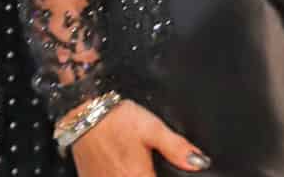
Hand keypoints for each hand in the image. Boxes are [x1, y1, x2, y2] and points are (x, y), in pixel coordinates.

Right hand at [69, 99, 210, 174]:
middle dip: (149, 176)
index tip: (159, 170)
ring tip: (136, 164)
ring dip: (134, 176)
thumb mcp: (152, 128)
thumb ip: (176, 148)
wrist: (83, 113)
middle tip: (149, 165)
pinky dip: (119, 176)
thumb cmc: (118, 119)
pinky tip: (122, 167)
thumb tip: (200, 163)